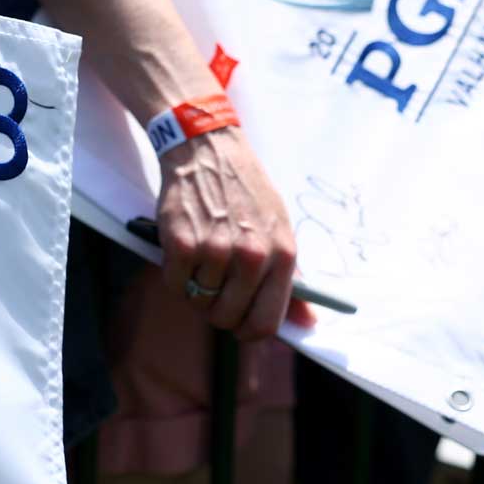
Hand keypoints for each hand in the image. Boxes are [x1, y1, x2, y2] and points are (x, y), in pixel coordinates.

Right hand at [156, 126, 315, 339]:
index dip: (248, 332)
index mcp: (282, 255)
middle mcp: (251, 256)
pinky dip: (175, 276)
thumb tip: (309, 325)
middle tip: (214, 286)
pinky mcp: (182, 245)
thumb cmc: (245, 194)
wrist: (208, 151)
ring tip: (201, 258)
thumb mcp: (280, 230)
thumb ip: (291, 280)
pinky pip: (175, 286)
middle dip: (217, 310)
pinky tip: (184, 252)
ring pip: (198, 302)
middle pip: (227, 318)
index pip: (266, 322)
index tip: (239, 326)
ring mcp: (215, 251)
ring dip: (195, 288)